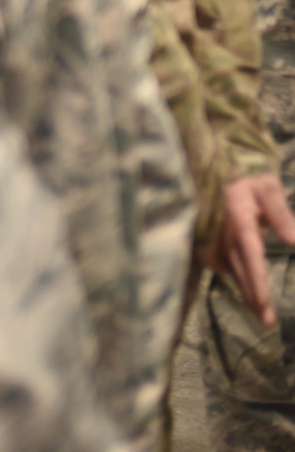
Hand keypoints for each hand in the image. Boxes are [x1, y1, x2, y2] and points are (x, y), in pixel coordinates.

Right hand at [218, 174, 294, 325]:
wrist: (216, 170)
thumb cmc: (248, 179)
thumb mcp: (268, 188)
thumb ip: (281, 214)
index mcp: (239, 220)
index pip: (250, 255)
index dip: (256, 280)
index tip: (264, 304)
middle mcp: (225, 233)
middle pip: (240, 271)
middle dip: (253, 297)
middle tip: (266, 323)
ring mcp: (216, 238)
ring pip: (232, 272)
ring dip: (246, 293)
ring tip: (260, 315)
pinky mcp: (212, 241)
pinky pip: (223, 266)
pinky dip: (235, 280)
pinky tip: (246, 292)